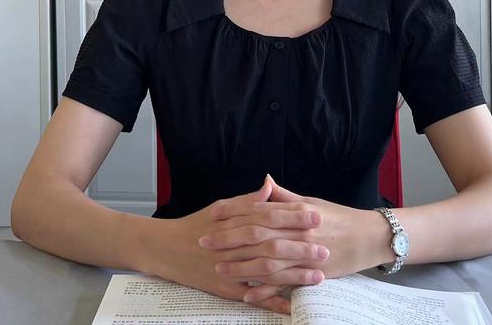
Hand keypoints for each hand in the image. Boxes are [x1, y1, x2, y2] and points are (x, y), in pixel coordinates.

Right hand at [148, 176, 329, 314]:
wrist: (165, 249)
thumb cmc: (195, 226)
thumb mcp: (219, 208)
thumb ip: (247, 200)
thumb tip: (269, 186)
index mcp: (233, 220)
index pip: (267, 216)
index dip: (293, 216)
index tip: (316, 215)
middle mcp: (232, 244)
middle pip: (270, 244)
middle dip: (300, 247)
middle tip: (325, 248)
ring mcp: (229, 268)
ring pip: (265, 272)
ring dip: (293, 275)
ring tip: (318, 276)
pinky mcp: (225, 288)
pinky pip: (253, 296)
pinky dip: (273, 302)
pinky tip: (293, 306)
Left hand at [204, 175, 375, 303]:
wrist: (368, 237)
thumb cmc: (339, 217)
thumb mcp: (311, 202)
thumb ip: (285, 196)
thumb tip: (265, 182)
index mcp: (295, 211)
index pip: (257, 212)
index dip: (233, 215)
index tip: (212, 218)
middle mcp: (297, 232)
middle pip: (257, 236)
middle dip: (229, 240)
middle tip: (205, 243)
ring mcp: (303, 254)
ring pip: (266, 261)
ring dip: (241, 266)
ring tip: (219, 269)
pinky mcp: (311, 273)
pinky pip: (283, 283)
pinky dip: (265, 290)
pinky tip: (246, 293)